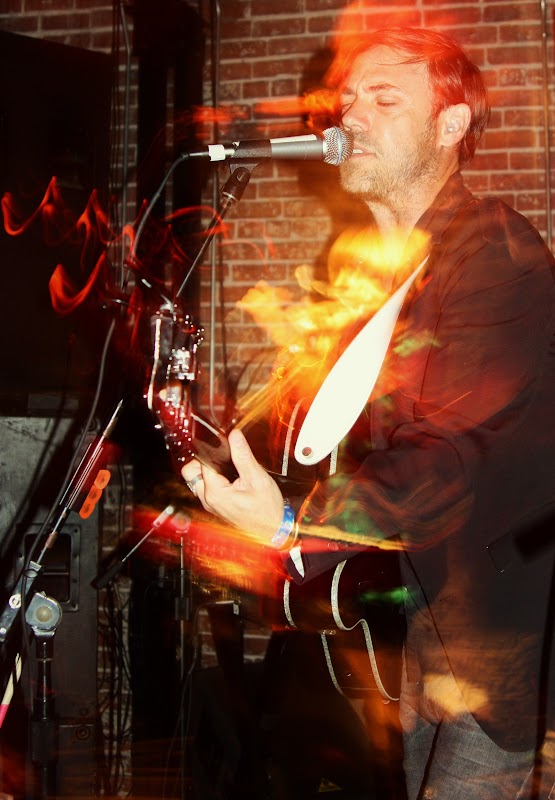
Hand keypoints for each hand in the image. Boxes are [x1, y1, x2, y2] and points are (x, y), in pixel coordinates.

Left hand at [181, 428, 284, 542]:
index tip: (225, 444)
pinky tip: (230, 477)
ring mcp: (210, 505)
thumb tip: (234, 435)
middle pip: (190, 472)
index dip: (213, 449)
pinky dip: (213, 479)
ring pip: (197, 480)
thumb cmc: (266, 509)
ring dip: (208, 470)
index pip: (202, 462)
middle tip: (224, 457)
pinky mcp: (216, 506)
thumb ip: (243, 456)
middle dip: (203, 460)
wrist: (272, 531)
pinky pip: (205, 488)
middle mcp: (208, 500)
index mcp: (215, 492)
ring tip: (229, 467)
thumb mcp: (257, 479)